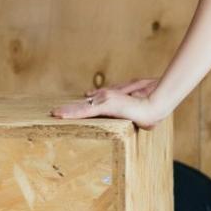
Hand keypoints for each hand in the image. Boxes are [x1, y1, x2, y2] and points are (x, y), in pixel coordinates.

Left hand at [51, 84, 168, 126]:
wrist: (156, 105)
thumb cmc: (150, 107)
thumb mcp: (136, 101)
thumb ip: (124, 95)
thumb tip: (112, 102)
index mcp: (112, 98)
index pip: (94, 101)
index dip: (83, 104)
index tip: (75, 105)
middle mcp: (106, 96)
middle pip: (84, 103)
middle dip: (71, 108)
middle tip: (56, 112)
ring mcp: (104, 99)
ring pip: (80, 106)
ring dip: (67, 110)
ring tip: (54, 114)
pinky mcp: (104, 105)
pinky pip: (83, 111)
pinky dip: (71, 113)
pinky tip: (59, 115)